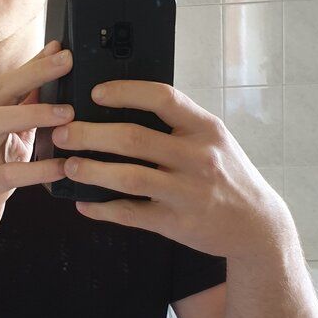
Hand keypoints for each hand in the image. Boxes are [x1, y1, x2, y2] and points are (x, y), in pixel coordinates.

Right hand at [0, 40, 73, 245]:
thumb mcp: (12, 135)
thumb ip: (29, 107)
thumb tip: (53, 76)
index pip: (13, 77)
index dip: (37, 60)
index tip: (63, 45)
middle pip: (4, 88)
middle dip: (36, 72)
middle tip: (68, 62)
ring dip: (33, 114)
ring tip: (67, 114)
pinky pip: (9, 174)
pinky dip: (37, 170)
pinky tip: (61, 167)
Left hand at [52, 81, 294, 259]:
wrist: (256, 225)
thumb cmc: (226, 174)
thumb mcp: (214, 140)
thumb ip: (179, 123)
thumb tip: (124, 105)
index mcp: (205, 128)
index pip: (163, 98)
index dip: (125, 92)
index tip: (96, 93)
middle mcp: (198, 157)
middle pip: (133, 138)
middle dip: (89, 134)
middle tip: (62, 132)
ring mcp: (187, 192)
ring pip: (128, 177)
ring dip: (91, 170)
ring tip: (67, 165)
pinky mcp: (177, 223)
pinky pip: (131, 214)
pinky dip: (103, 209)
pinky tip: (84, 204)